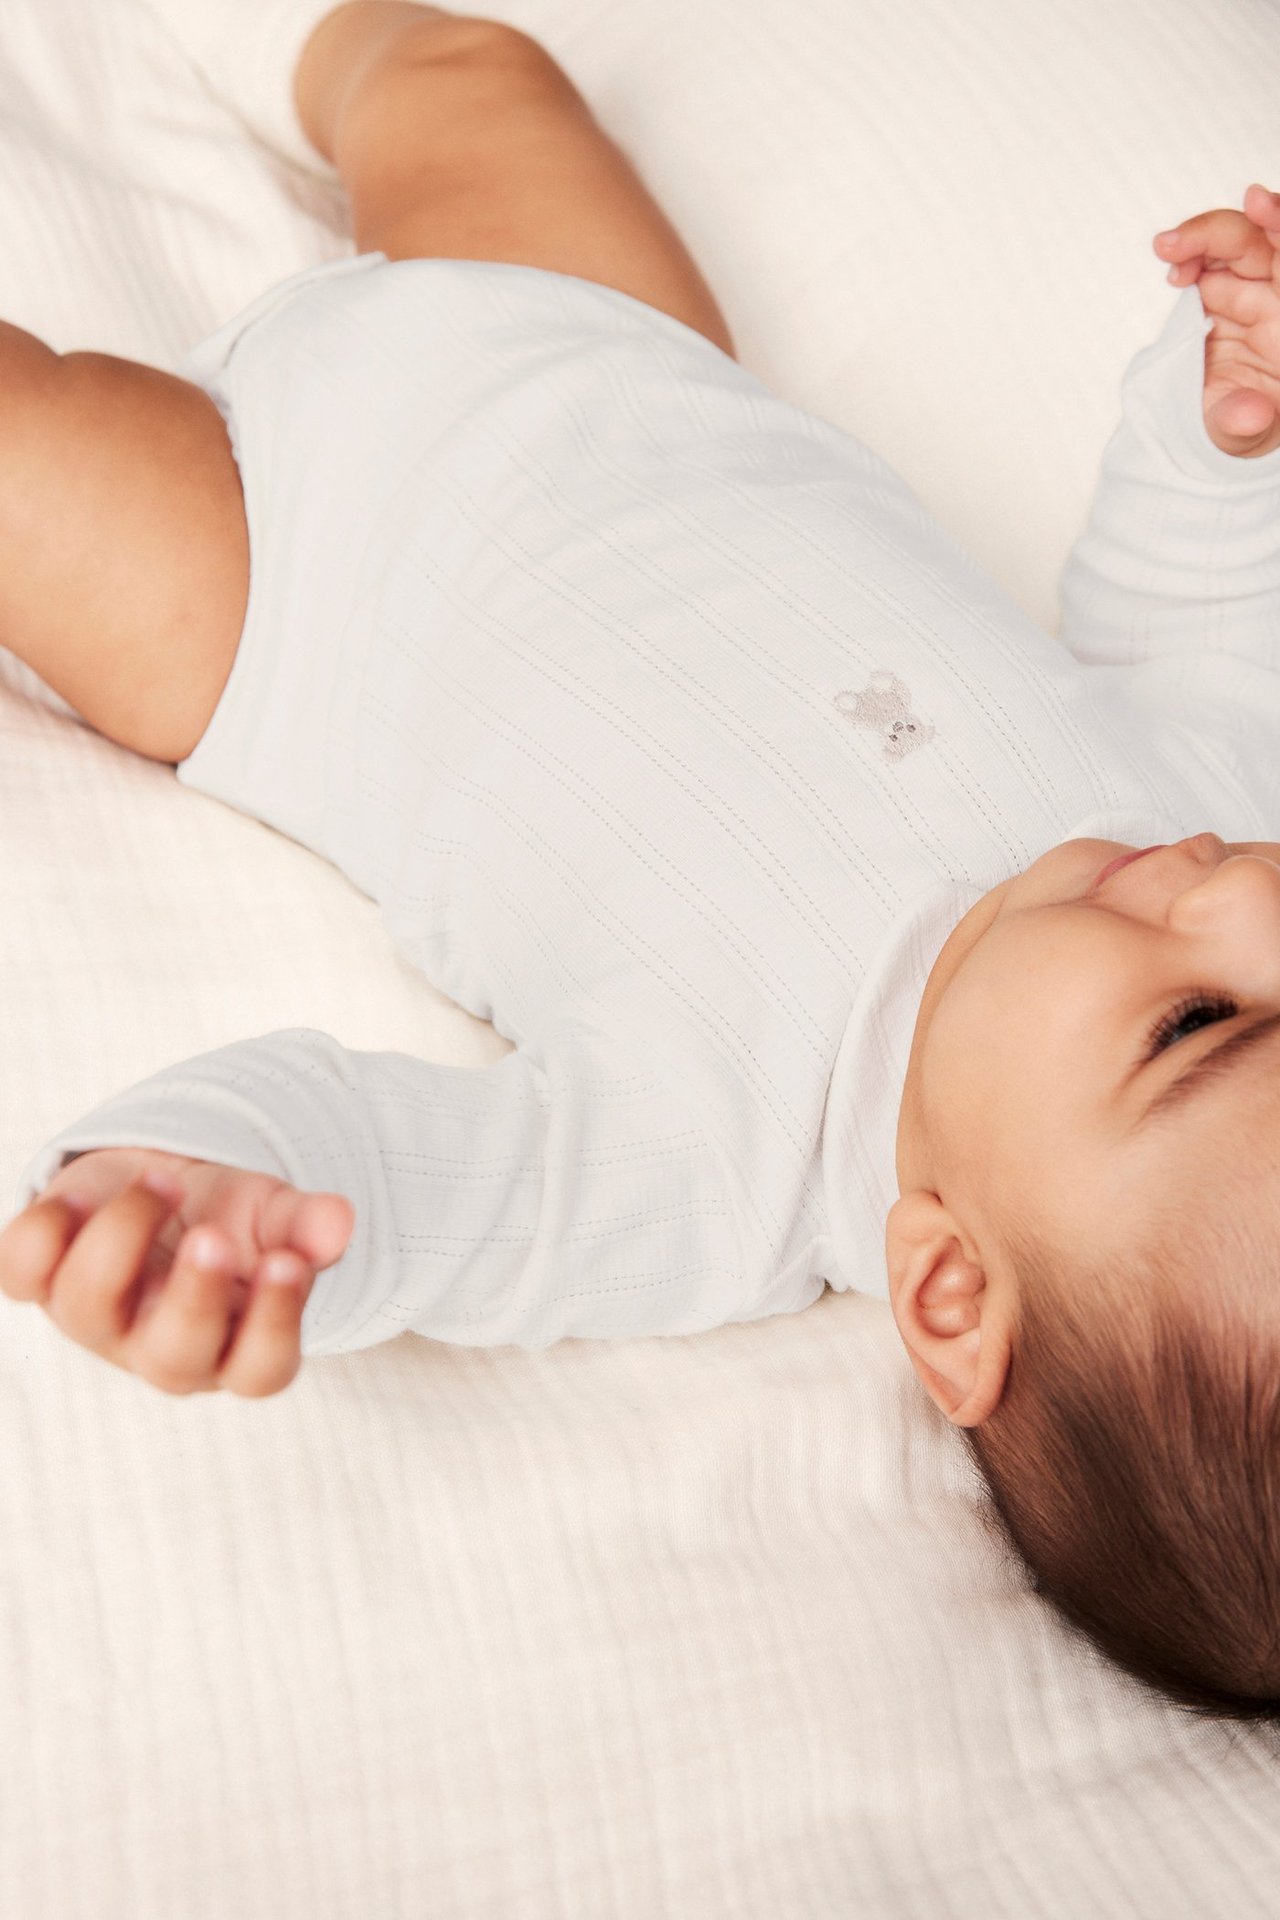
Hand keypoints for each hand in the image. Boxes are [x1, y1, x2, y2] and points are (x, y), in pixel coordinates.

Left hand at [0, 1147, 354, 1397]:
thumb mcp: (274, 1217)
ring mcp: (95, 1320)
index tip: (288, 1263)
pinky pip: (20, 1270)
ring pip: (86, 1304)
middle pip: (172, 1360)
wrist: (157, 1187)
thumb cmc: (226, 1219)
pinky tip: (85, 1191)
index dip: (275, 1324)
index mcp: (233, 1345)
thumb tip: (338, 1224)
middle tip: (213, 1236)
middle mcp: (160, 1348)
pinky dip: (46, 1226)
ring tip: (164, 1178)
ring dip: (125, 1230)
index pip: (260, 1369)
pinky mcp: (41, 1282)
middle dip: (192, 1297)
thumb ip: (306, 1225)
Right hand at [1153, 183, 1279, 457]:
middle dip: (1219, 232)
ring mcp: (1249, 295)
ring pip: (1235, 244)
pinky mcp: (1221, 297)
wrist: (1224, 438)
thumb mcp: (1244, 437)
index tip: (1257, 203)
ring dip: (1200, 239)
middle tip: (1172, 244)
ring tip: (1168, 252)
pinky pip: (1209, 264)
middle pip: (1259, 243)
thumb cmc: (1246, 434)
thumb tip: (1249, 416)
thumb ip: (1244, 425)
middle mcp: (1277, 302)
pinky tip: (1176, 273)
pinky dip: (1190, 259)